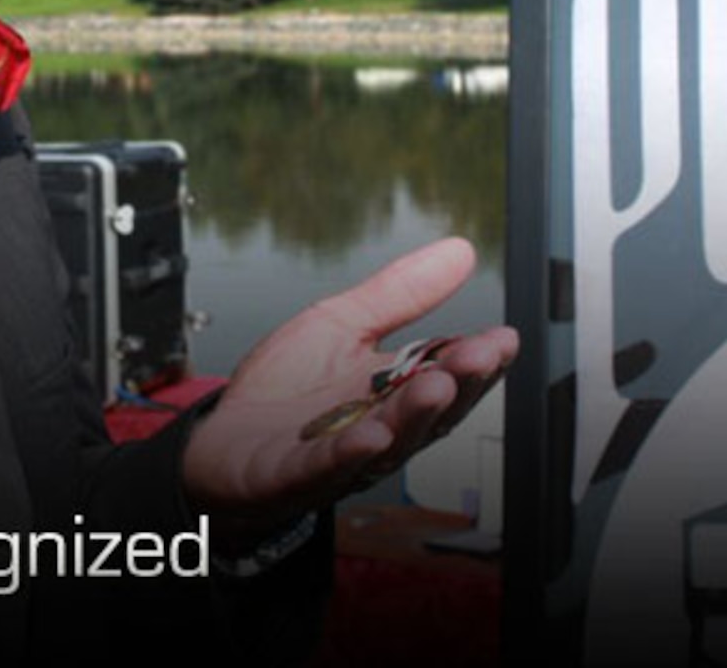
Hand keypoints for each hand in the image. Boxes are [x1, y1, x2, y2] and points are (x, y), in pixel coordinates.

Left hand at [179, 236, 517, 550]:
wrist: (222, 444)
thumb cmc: (284, 391)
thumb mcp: (342, 324)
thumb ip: (399, 294)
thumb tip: (459, 250)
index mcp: (396, 393)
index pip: (448, 375)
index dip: (478, 360)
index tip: (504, 338)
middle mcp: (380, 430)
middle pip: (429, 412)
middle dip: (458, 383)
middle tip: (481, 355)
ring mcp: (340, 458)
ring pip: (387, 440)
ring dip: (413, 415)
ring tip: (436, 385)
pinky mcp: (294, 475)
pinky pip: (326, 467)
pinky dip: (348, 454)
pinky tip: (369, 435)